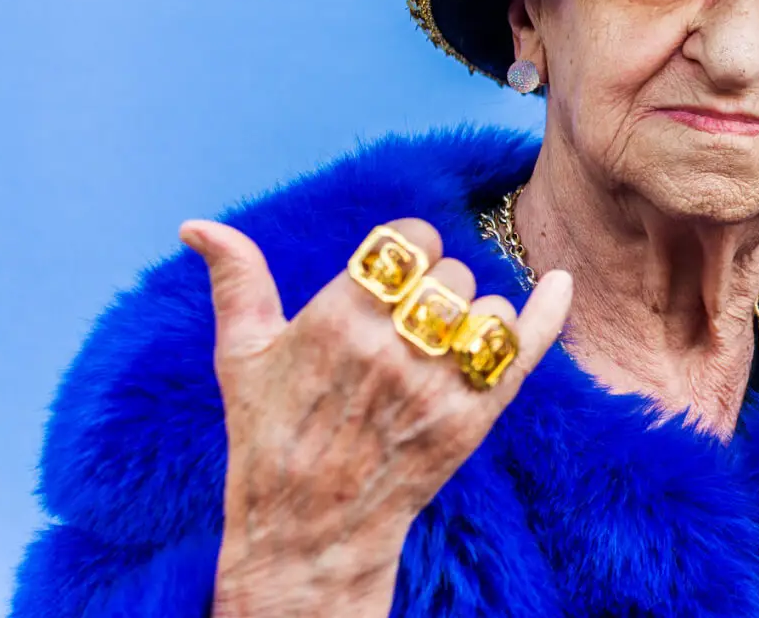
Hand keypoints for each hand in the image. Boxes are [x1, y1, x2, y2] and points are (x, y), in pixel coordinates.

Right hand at [180, 218, 573, 617]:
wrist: (309, 533)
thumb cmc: (269, 440)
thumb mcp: (243, 360)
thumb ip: (236, 284)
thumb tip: (198, 226)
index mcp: (336, 320)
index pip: (410, 242)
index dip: (412, 249)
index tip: (401, 269)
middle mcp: (391, 349)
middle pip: (452, 275)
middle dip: (437, 289)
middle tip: (411, 324)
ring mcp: (437, 386)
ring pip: (488, 307)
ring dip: (474, 316)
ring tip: (443, 345)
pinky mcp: (473, 419)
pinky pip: (523, 348)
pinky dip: (548, 312)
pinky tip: (559, 284)